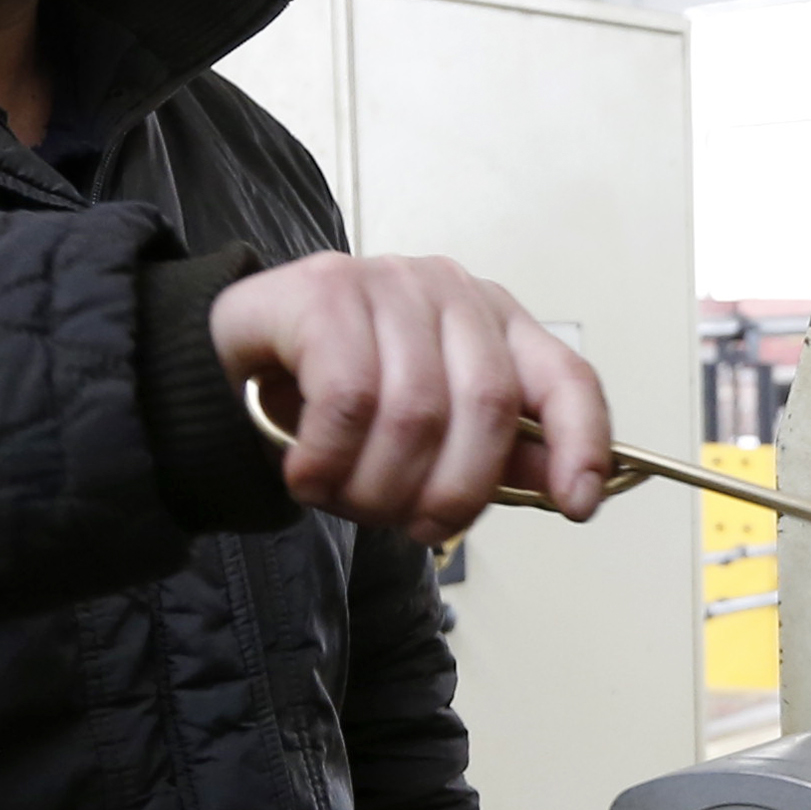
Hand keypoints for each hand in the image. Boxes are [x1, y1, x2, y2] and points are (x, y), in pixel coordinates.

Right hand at [209, 254, 611, 542]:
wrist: (229, 368)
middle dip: (451, 494)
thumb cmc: (336, 403)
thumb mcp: (427, 439)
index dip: (581, 442)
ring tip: (342, 499)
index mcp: (497, 324)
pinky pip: (348, 400)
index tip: (577, 505)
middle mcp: (452, 292)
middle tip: (409, 527)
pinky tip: (307, 474)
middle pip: (488, 408)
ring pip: (415, 412)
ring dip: (375, 486)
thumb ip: (497, 457)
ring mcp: (389, 282)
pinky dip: (329, 459)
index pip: (565, 377)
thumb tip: (569, 492)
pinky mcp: (325, 290)